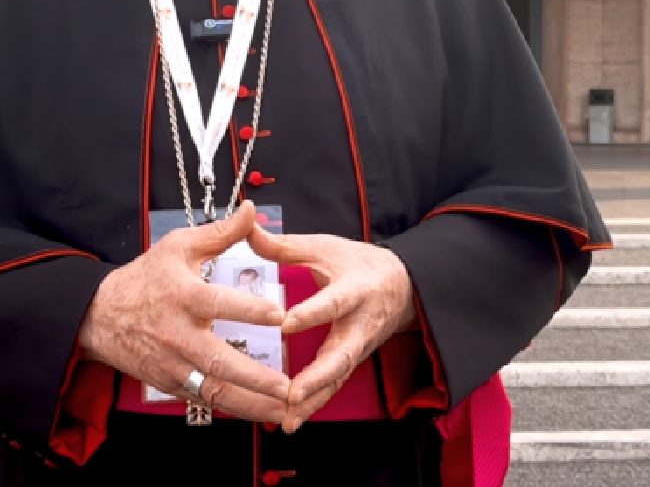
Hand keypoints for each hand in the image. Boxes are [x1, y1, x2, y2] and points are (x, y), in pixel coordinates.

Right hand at [80, 201, 288, 422]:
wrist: (101, 316)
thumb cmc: (147, 278)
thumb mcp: (179, 246)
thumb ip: (220, 233)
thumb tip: (251, 209)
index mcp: (183, 296)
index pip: (218, 303)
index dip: (248, 309)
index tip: (279, 315)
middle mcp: (178, 335)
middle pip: (217, 360)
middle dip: (253, 377)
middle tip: (286, 385)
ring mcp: (173, 365)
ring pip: (214, 390)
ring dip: (249, 403)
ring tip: (282, 410)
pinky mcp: (171, 384)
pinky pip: (205, 401)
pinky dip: (232, 410)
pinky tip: (260, 414)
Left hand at [246, 225, 415, 432]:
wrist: (402, 287)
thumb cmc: (358, 265)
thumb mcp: (326, 248)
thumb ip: (285, 245)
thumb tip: (247, 227)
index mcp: (355, 290)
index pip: (333, 303)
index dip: (311, 313)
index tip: (285, 323)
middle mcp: (359, 325)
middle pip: (341, 354)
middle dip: (317, 376)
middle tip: (293, 391)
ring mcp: (358, 348)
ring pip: (337, 378)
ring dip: (313, 400)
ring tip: (287, 417)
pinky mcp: (352, 362)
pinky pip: (333, 387)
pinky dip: (313, 405)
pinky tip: (289, 420)